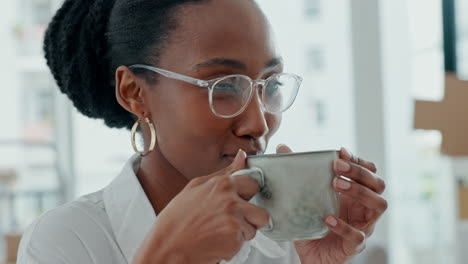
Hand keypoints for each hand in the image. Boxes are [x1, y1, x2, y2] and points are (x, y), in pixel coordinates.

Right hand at [132, 150, 268, 263]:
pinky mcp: (234, 241)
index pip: (253, 184)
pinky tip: (215, 242)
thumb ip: (225, 172)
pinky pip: (242, 243)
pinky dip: (231, 246)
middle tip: (230, 221)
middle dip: (251, 218)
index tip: (239, 201)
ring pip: (253, 229)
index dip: (246, 195)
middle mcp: (231, 201)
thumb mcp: (196, 186)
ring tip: (219, 232)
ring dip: (241, 234)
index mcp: (222, 184)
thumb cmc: (177, 218)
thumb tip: (243, 156)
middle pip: (261, 212)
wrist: (166, 247)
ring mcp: (234, 221)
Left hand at [276, 144, 387, 263]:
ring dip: (360, 192)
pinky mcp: (354, 245)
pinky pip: (358, 236)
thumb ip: (298, 171)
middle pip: (378, 184)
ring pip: (379, 205)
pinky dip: (344, 226)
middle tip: (337, 167)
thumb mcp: (305, 195)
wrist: (310, 255)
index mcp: (355, 193)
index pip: (369, 171)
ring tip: (336, 185)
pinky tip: (328, 218)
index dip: (358, 160)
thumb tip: (282, 146)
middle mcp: (363, 207)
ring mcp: (363, 226)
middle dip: (360, 172)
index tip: (339, 153)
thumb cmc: (312, 222)